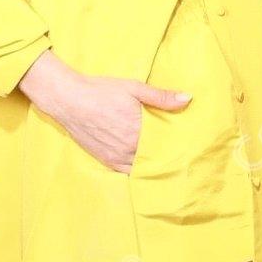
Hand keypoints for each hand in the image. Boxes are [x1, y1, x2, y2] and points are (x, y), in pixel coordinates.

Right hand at [19, 51, 191, 172]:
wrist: (69, 99)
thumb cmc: (102, 91)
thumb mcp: (134, 88)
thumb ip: (161, 97)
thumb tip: (187, 98)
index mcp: (138, 129)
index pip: (165, 144)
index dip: (179, 145)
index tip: (192, 146)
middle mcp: (128, 147)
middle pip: (155, 157)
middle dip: (169, 156)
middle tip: (186, 156)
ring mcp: (116, 157)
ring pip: (142, 168)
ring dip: (154, 165)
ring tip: (170, 163)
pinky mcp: (106, 160)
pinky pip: (126, 172)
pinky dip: (138, 171)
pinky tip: (147, 168)